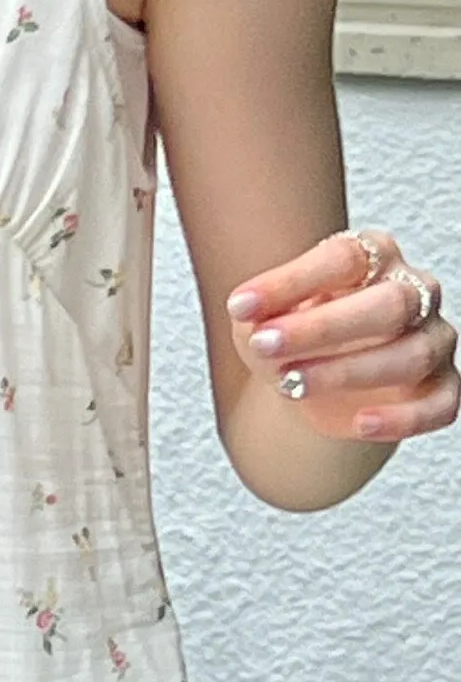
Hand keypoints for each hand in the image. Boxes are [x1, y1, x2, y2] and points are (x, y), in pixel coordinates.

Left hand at [227, 228, 456, 444]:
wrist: (312, 384)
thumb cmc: (292, 336)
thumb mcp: (262, 320)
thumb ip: (259, 312)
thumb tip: (249, 313)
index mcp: (373, 256)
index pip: (345, 258)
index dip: (292, 281)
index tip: (240, 306)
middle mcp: (413, 292)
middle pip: (390, 303)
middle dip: (323, 327)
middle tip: (265, 344)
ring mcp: (433, 340)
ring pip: (412, 356)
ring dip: (348, 372)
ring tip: (292, 386)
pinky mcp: (442, 388)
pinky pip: (439, 405)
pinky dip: (402, 418)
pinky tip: (359, 425)